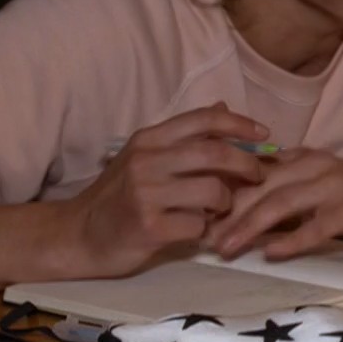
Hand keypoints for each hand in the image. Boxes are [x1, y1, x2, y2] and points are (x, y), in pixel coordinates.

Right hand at [58, 103, 269, 277]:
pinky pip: (198, 226)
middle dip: (247, 165)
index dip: (240, 124)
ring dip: (225, 203)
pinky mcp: (149, 227)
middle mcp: (147, 161)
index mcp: (149, 139)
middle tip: (258, 176)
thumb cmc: (119, 195)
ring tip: (216, 209)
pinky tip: (194, 231)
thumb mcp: (146, 156)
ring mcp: (146, 194)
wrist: (78, 235)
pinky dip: (204, 230)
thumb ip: (184, 135)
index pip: (204, 119)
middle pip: (216, 154)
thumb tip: (223, 107)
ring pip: (213, 191)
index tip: (264, 135)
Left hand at [205, 146, 342, 260]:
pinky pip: (315, 226)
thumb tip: (239, 212)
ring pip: (281, 204)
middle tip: (198, 237)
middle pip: (259, 187)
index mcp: (303, 159)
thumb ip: (285, 192)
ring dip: (248, 227)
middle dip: (226, 213)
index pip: (253, 172)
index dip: (223, 192)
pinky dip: (290, 240)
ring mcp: (333, 187)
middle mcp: (314, 166)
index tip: (195, 214)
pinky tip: (269, 254)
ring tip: (224, 248)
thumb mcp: (320, 187)